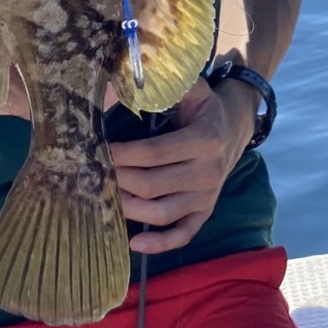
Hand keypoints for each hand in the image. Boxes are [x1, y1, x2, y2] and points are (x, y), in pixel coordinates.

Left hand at [110, 75, 258, 254]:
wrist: (234, 125)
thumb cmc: (201, 104)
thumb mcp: (188, 86)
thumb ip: (160, 84)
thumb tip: (117, 86)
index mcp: (204, 139)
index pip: (154, 153)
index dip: (122, 155)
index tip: (96, 149)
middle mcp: (209, 172)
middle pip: (154, 185)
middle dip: (118, 181)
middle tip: (92, 173)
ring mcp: (208, 196)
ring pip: (164, 213)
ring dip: (129, 209)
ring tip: (103, 198)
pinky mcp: (205, 211)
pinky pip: (184, 234)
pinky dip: (160, 244)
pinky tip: (134, 244)